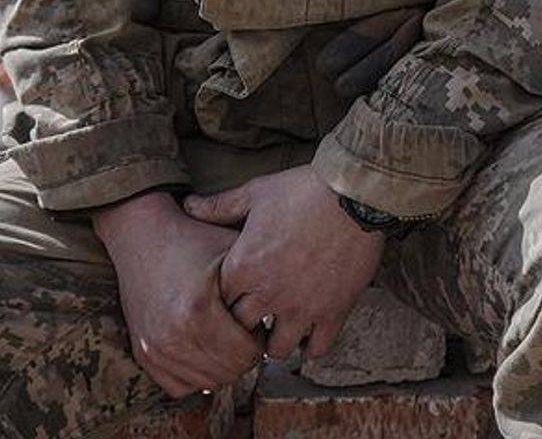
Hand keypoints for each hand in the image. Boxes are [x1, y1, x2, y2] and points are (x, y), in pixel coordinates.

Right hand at [92, 191, 261, 397]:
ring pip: (208, 382)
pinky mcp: (143, 354)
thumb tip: (287, 318)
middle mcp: (173, 334)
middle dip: (243, 354)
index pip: (248, 354)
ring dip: (221, 365)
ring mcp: (155, 348)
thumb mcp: (233, 253)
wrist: (141, 235)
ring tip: (223, 336)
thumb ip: (258, 288)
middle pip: (230, 372)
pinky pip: (180, 386)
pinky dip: (196, 373)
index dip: (259, 338)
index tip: (255, 320)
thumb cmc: (194, 240)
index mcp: (199, 310)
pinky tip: (202, 348)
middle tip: (242, 330)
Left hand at [183, 165, 384, 359]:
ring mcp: (301, 308)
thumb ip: (219, 206)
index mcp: (243, 267)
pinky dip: (310, 347)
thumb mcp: (255, 193)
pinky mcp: (332, 313)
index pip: (217, 304)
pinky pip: (316, 350)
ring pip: (276, 349)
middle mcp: (267, 294)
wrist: (352, 194)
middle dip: (245, 326)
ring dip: (275, 342)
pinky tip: (309, 334)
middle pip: (242, 331)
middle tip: (254, 318)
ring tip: (279, 329)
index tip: (234, 295)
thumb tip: (188, 205)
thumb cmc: (302, 191)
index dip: (224, 301)